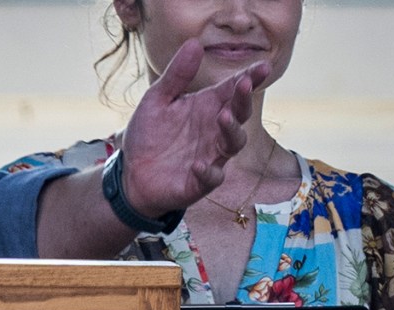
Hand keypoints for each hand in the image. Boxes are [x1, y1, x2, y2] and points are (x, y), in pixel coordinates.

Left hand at [115, 40, 268, 217]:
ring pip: (233, 143)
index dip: (250, 77)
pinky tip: (198, 164)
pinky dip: (208, 172)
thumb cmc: (149, 135)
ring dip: (232, 130)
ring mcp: (211, 156)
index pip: (233, 89)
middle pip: (240, 113)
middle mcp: (215, 130)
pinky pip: (211, 178)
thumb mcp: (157, 99)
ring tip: (222, 117)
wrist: (130, 173)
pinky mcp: (199, 182)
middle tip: (243, 85)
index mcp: (208, 106)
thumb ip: (176, 75)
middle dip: (244, 99)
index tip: (263, 66)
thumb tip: (195, 43)